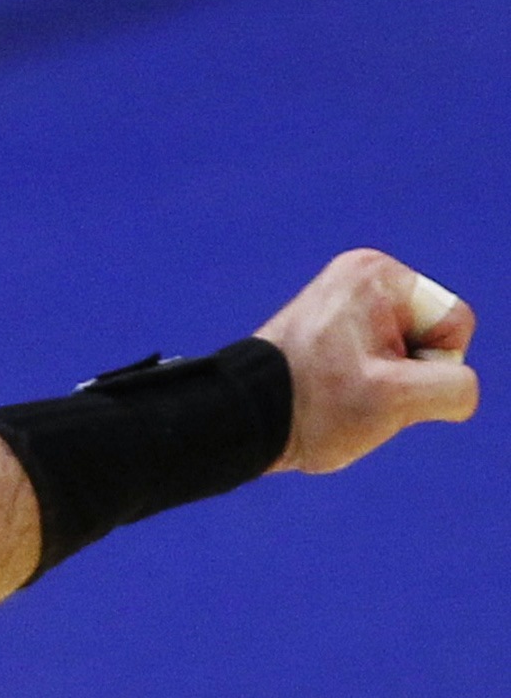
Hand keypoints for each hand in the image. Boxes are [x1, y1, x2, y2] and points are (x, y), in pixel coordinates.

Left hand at [256, 248, 477, 473]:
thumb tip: (458, 390)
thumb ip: (453, 387)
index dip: (431, 368)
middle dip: (403, 376)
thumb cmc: (313, 406)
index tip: (379, 383)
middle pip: (426, 337)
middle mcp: (358, 275)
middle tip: (352, 394)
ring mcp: (339, 300)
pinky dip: (357, 385)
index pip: (454, 325)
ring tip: (335, 396)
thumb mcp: (397, 400)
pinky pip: (371, 359)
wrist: (239, 422)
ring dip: (381, 386)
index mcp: (377, 274)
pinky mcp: (323, 326)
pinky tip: (324, 395)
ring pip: (400, 353)